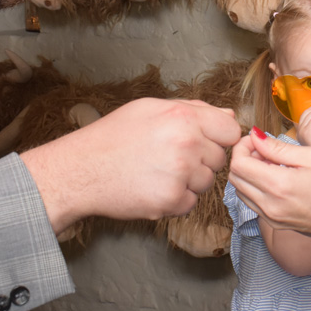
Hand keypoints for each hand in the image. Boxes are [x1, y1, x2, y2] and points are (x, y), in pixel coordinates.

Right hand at [23, 98, 241, 233]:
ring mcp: (180, 175)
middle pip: (219, 158)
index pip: (230, 130)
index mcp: (183, 117)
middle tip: (168, 156)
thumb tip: (230, 115)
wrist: (80, 170)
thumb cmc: (113, 136)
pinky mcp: (171, 201)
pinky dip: (176, 199)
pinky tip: (153, 187)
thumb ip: (195, 109)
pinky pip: (191, 202)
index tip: (203, 141)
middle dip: (201, 159)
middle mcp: (186, 145)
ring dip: (189, 181)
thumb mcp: (151, 108)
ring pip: (207, 182)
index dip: (219, 136)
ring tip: (157, 171)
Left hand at [229, 129, 310, 244]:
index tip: (257, 137)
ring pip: (241, 191)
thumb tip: (256, 136)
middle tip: (263, 147)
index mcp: (278, 186)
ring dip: (248, 172)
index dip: (243, 146)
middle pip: (235, 178)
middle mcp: (269, 205)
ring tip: (270, 161)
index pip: (239, 164)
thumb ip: (279, 148)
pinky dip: (255, 186)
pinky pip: (252, 202)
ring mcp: (271, 218)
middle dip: (243, 157)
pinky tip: (275, 177)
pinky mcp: (276, 224)